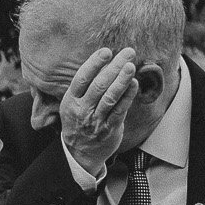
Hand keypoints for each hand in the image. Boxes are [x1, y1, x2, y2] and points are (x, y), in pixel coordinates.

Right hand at [59, 46, 144, 181]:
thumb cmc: (79, 120)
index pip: (82, 78)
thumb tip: (104, 62)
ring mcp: (95, 121)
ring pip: (110, 98)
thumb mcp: (72, 103)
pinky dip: (127, 97)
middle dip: (114, 67)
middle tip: (128, 52)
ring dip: (122, 80)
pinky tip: (134, 84)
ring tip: (131, 66)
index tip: (106, 51)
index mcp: (71, 100)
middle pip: (98, 85)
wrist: (80, 152)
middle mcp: (82, 110)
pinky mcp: (109, 129)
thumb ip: (85, 85)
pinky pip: (119, 111)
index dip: (94, 64)